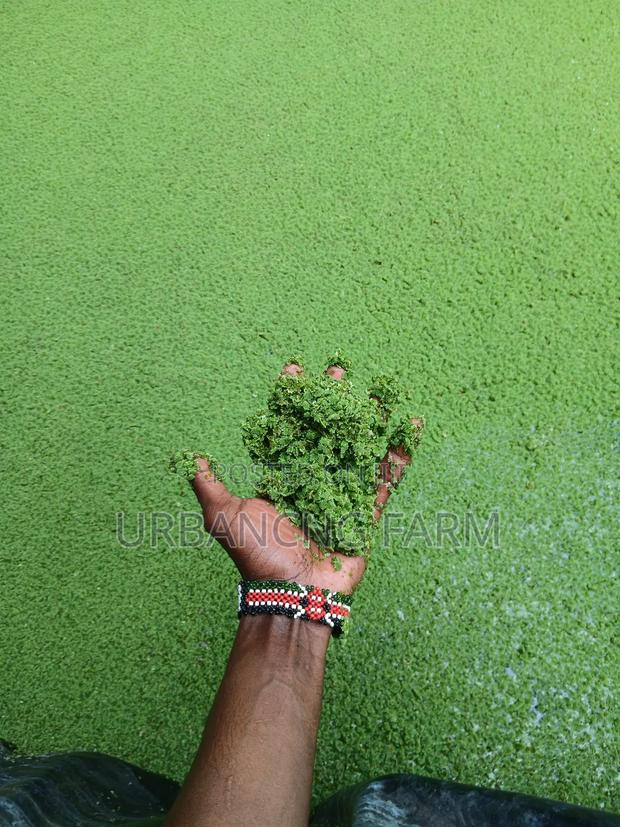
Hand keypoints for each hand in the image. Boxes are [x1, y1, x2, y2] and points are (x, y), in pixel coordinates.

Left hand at [192, 362, 420, 595]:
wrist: (292, 594)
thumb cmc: (256, 553)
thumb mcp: (224, 515)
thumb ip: (209, 485)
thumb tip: (190, 458)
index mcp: (281, 476)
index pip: (286, 427)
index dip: (289, 399)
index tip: (294, 370)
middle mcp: (311, 481)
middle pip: (323, 430)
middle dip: (330, 399)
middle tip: (337, 370)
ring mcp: (340, 495)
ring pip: (357, 448)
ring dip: (367, 419)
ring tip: (376, 390)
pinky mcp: (364, 514)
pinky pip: (385, 480)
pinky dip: (398, 455)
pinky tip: (409, 426)